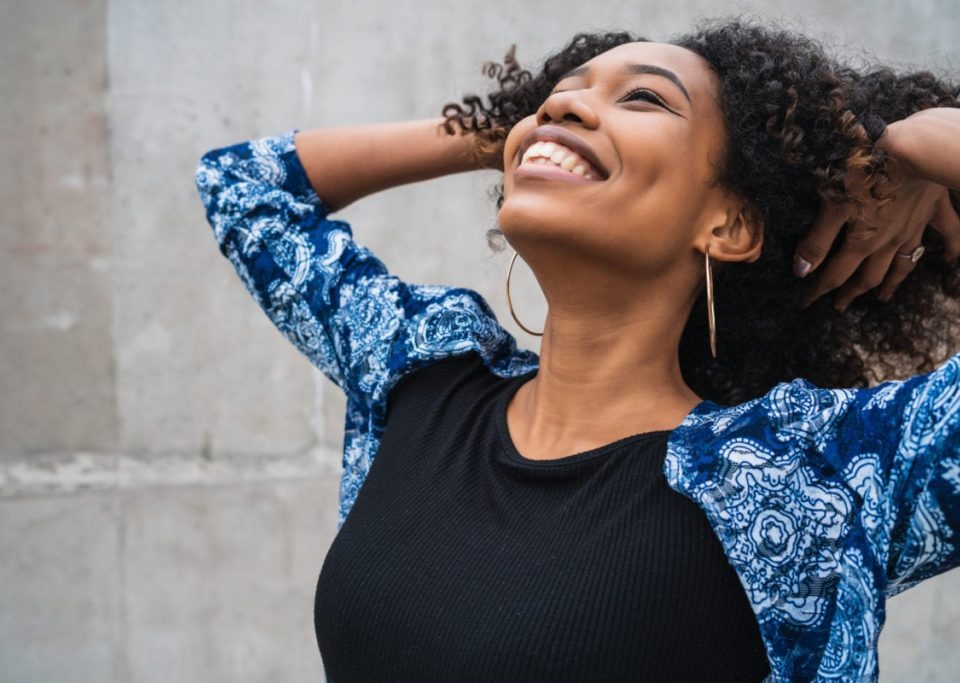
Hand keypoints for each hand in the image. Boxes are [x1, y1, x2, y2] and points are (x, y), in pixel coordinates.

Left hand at [794, 119, 959, 310]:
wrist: (913, 149)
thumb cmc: (864, 172)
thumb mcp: (831, 205)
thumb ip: (817, 241)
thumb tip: (801, 272)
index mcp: (862, 241)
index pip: (836, 274)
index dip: (819, 290)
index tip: (806, 303)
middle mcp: (889, 240)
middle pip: (869, 275)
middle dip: (852, 292)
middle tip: (841, 305)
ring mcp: (914, 226)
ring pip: (904, 263)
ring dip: (892, 282)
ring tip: (882, 298)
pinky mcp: (934, 207)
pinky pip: (948, 232)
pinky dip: (951, 248)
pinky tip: (950, 260)